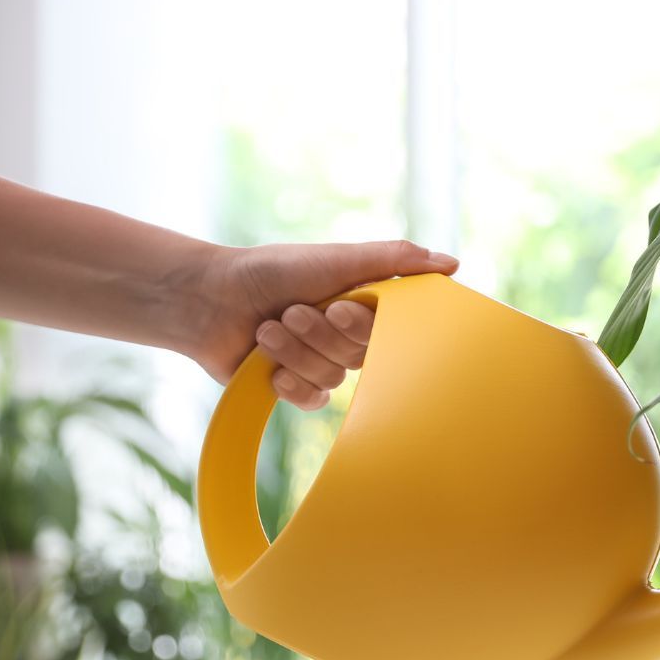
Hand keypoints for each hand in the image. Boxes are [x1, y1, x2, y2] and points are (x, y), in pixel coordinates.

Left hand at [188, 240, 458, 409]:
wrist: (208, 298)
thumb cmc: (271, 270)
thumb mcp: (337, 259)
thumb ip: (395, 259)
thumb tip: (451, 264)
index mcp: (364, 305)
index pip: (391, 329)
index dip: (362, 324)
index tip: (338, 305)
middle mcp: (347, 336)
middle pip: (360, 355)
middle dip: (320, 333)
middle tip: (291, 310)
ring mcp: (322, 362)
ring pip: (333, 376)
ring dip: (294, 351)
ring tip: (266, 329)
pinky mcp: (296, 387)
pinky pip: (314, 400)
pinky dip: (289, 382)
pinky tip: (267, 366)